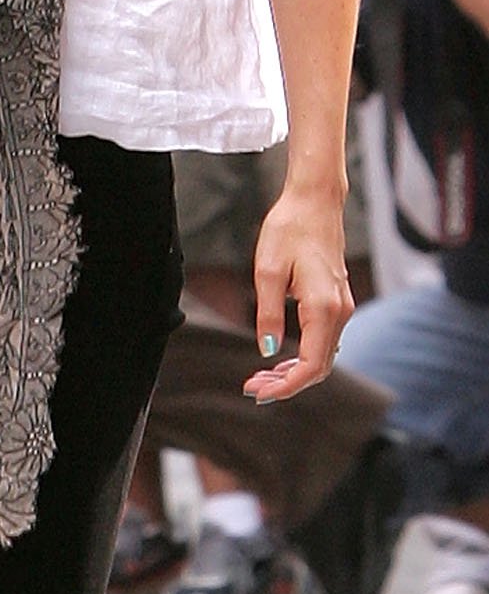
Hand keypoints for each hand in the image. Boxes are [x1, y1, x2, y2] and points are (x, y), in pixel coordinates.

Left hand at [244, 181, 352, 401]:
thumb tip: (266, 350)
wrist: (315, 201)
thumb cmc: (289, 229)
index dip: (285, 386)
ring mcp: (342, 305)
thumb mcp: (267, 271)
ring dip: (294, 371)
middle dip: (287, 384)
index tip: (257, 392)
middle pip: (319, 366)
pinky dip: (303, 355)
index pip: (310, 365)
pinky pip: (324, 340)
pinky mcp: (338, 300)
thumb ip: (268, 313)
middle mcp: (340, 311)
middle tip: (252, 388)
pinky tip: (279, 358)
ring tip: (259, 376)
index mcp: (323, 307)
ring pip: (322, 355)